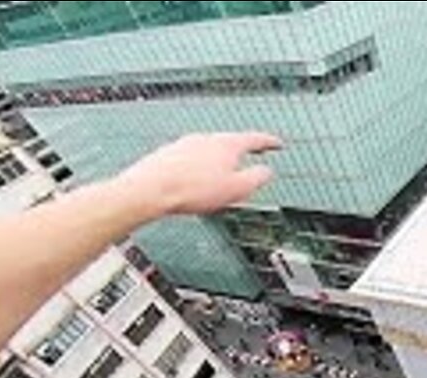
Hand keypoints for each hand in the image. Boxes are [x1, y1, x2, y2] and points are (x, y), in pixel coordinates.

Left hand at [115, 132, 282, 216]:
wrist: (149, 190)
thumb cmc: (190, 190)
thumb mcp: (237, 190)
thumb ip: (257, 178)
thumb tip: (267, 172)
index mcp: (227, 144)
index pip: (255, 139)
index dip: (269, 142)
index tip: (277, 143)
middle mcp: (205, 139)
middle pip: (230, 142)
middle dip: (241, 153)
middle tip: (250, 161)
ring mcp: (185, 144)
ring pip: (209, 151)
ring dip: (217, 163)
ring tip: (219, 180)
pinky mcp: (168, 154)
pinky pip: (191, 159)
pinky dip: (198, 169)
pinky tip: (194, 183)